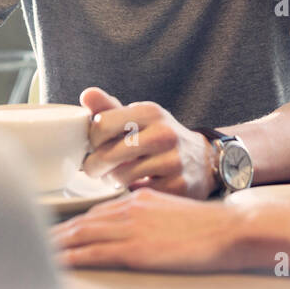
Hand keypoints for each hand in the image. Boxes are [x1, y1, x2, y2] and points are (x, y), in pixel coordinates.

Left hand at [51, 188, 247, 270]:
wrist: (229, 229)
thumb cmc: (207, 226)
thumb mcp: (171, 210)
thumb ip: (147, 215)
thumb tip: (131, 228)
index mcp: (138, 198)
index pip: (96, 211)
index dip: (73, 222)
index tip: (56, 231)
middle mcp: (129, 207)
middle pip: (83, 221)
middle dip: (57, 232)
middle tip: (32, 239)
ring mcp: (131, 226)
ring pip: (83, 234)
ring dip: (57, 244)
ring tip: (36, 251)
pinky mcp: (136, 248)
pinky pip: (96, 253)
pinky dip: (73, 257)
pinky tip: (59, 263)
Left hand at [80, 87, 216, 198]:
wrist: (202, 161)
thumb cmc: (159, 138)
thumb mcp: (139, 118)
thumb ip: (109, 108)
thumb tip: (87, 95)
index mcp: (150, 112)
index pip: (102, 124)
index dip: (92, 140)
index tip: (94, 146)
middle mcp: (164, 133)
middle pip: (108, 154)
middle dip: (94, 166)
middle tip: (94, 169)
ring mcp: (173, 160)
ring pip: (121, 177)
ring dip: (112, 180)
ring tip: (117, 175)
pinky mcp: (178, 186)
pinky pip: (138, 193)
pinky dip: (131, 191)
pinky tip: (136, 184)